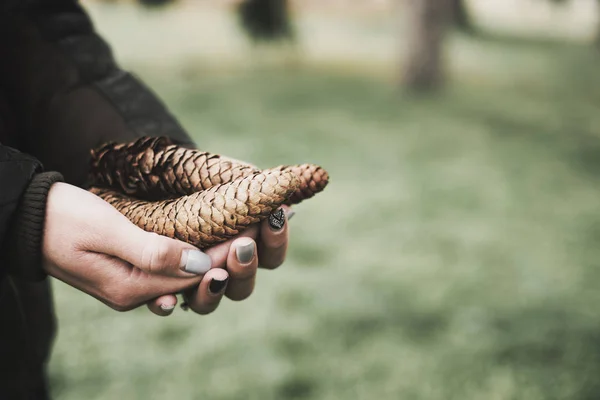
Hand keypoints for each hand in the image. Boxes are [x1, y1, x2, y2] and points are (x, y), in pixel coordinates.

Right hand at [42, 183, 291, 314]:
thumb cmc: (64, 219)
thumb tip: (199, 266)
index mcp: (130, 289)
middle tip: (252, 233)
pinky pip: (175, 273)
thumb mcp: (107, 231)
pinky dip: (198, 260)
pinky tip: (216, 244)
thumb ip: (152, 251)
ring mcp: (136, 284)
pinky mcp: (134, 269)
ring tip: (243, 238)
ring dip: (218, 263)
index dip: (225, 258)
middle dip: (229, 263)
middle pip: (196, 287)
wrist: (28, 218)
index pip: (192, 280)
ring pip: (190, 282)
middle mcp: (137, 293)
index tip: (250, 231)